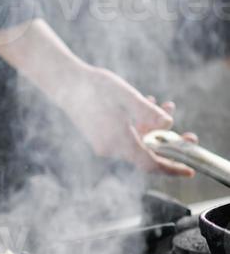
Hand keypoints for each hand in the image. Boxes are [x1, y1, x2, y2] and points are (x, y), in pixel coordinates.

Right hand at [63, 66, 195, 176]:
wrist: (65, 83)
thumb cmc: (94, 87)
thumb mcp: (127, 96)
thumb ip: (148, 112)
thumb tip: (168, 126)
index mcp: (118, 141)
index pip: (150, 163)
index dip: (172, 168)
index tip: (189, 170)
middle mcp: (111, 148)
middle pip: (147, 154)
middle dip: (169, 144)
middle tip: (189, 136)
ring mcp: (104, 144)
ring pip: (138, 142)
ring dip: (155, 129)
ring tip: (167, 107)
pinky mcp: (100, 137)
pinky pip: (127, 137)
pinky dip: (140, 125)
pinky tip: (146, 104)